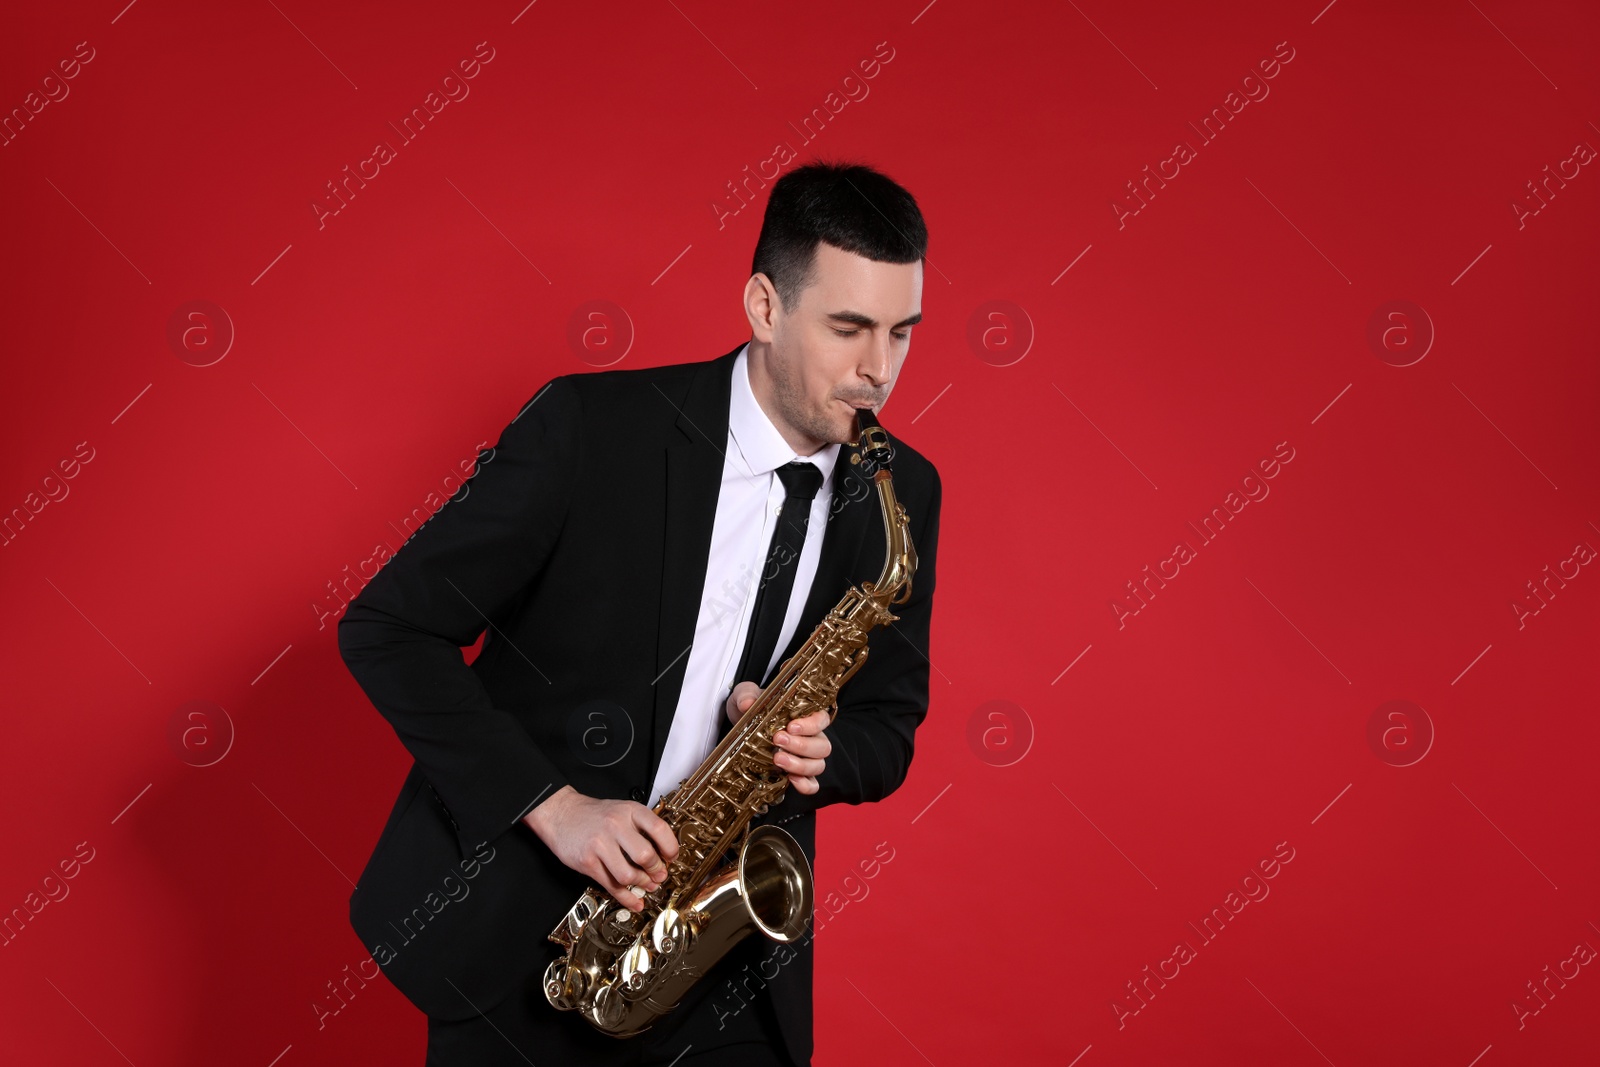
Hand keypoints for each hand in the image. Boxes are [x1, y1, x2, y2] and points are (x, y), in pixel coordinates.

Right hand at [522, 785, 678, 912]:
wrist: (561, 813)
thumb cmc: (594, 815)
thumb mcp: (622, 811)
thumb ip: (641, 829)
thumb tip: (662, 856)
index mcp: (630, 811)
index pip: (660, 830)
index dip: (670, 848)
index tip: (671, 858)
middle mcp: (616, 825)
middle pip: (646, 856)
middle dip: (656, 871)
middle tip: (658, 875)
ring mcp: (600, 844)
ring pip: (628, 875)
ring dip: (640, 884)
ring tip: (644, 885)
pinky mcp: (588, 862)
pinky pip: (611, 885)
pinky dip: (626, 898)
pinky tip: (634, 902)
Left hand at [725, 681, 832, 794]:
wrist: (742, 726)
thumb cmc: (753, 708)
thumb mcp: (746, 695)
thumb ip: (747, 696)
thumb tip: (747, 704)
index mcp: (806, 716)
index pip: (822, 720)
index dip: (811, 725)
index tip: (791, 726)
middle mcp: (812, 737)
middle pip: (823, 746)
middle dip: (801, 746)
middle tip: (778, 741)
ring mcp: (807, 758)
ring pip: (818, 765)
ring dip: (800, 765)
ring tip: (777, 759)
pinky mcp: (798, 774)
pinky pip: (812, 784)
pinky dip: (805, 785)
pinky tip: (790, 779)